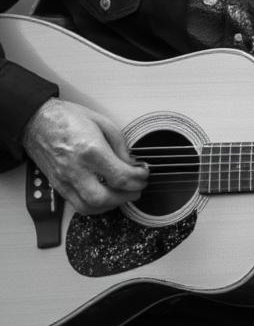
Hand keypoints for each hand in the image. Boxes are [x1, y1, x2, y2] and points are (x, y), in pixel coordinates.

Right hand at [21, 98, 148, 214]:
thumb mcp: (103, 123)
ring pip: (88, 207)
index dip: (138, 179)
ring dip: (110, 205)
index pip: (120, 176)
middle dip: (126, 197)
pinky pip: (76, 204)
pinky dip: (94, 206)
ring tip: (123, 195)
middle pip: (103, 198)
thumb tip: (131, 163)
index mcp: (90, 150)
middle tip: (137, 189)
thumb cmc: (68, 118)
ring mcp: (64, 179)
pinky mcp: (57, 185)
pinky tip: (106, 197)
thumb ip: (120, 146)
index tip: (144, 175)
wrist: (38, 121)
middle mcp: (76, 169)